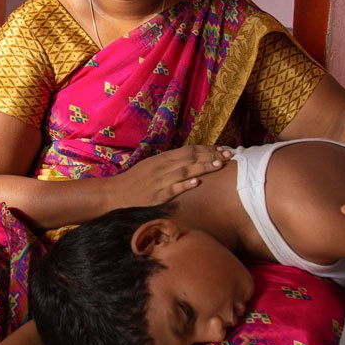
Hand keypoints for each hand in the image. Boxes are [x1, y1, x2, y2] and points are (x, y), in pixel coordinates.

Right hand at [109, 145, 231, 208]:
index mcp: (162, 158)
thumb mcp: (152, 167)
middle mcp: (162, 167)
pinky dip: (185, 184)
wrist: (114, 194)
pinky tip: (197, 182)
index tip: (223, 149)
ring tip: (219, 165)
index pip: (189, 150)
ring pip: (185, 170)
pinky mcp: (157, 196)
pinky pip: (173, 189)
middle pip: (190, 158)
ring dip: (203, 167)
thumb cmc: (135, 182)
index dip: (207, 149)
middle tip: (229, 155)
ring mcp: (160, 181)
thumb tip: (190, 160)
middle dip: (211, 156)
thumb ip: (170, 163)